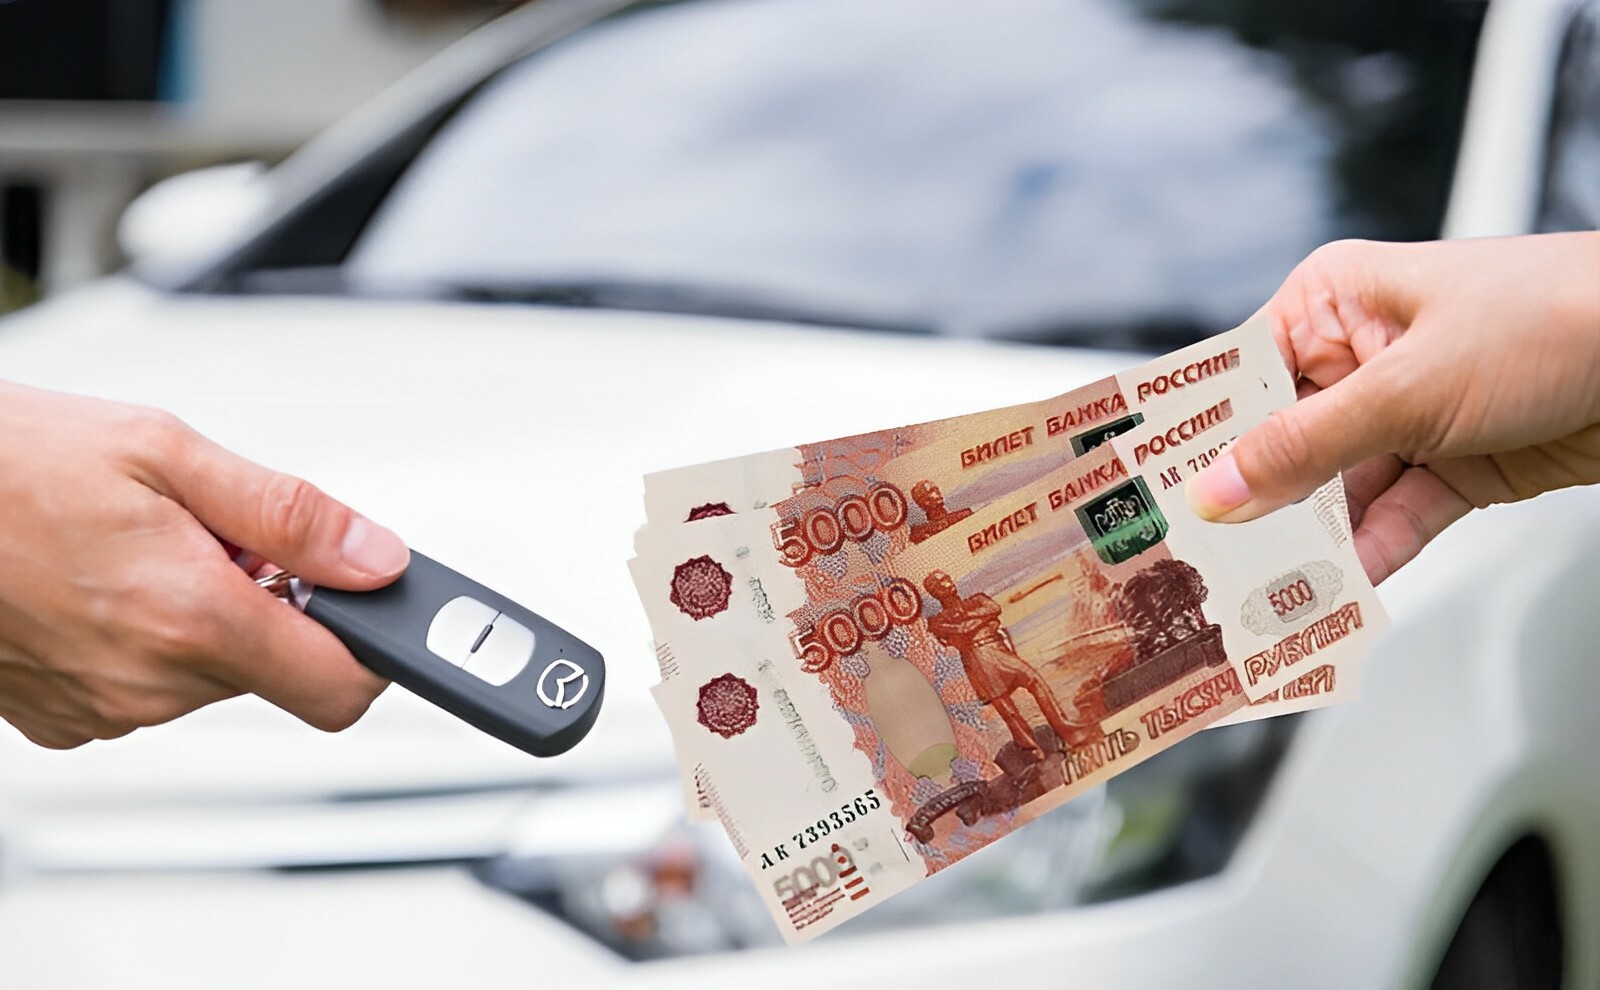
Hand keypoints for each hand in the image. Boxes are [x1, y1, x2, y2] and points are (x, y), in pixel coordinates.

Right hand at [0, 382, 409, 747]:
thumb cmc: (7, 462)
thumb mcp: (166, 452)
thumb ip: (289, 515)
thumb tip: (376, 558)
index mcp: (190, 616)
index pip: (340, 686)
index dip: (370, 645)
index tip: (363, 602)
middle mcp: (148, 683)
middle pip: (275, 669)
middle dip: (269, 603)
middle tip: (213, 535)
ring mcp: (102, 708)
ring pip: (211, 675)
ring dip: (204, 616)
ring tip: (142, 546)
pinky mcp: (63, 720)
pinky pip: (148, 687)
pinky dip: (148, 638)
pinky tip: (103, 580)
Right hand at [1187, 233, 1599, 583]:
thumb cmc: (1555, 319)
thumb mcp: (1410, 386)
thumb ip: (1307, 445)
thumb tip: (1217, 490)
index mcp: (1334, 303)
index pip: (1240, 376)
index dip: (1196, 439)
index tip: (1151, 499)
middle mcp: (1362, 357)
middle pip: (1282, 444)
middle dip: (1251, 506)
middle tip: (1204, 565)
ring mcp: (1408, 414)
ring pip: (1336, 491)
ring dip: (1310, 544)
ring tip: (1261, 595)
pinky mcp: (1454, 464)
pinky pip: (1395, 517)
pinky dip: (1372, 556)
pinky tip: (1339, 595)